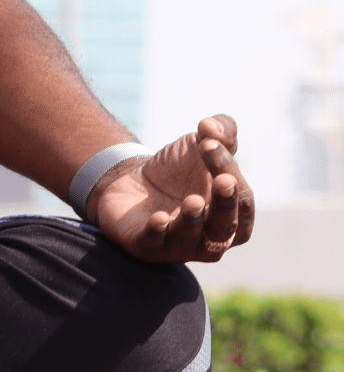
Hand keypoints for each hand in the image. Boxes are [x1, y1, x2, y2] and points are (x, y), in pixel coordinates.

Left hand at [89, 115, 255, 263]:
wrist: (129, 180)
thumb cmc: (177, 169)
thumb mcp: (201, 144)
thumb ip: (221, 131)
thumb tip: (211, 125)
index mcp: (233, 215)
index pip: (241, 200)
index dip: (231, 172)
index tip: (208, 143)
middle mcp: (211, 238)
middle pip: (225, 227)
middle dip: (225, 204)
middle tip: (223, 180)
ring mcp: (179, 246)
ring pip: (193, 242)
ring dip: (194, 221)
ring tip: (193, 201)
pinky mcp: (146, 247)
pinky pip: (154, 245)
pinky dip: (158, 233)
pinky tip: (158, 219)